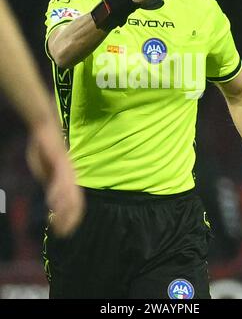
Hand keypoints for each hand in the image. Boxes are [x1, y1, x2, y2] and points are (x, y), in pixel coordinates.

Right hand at [27, 116, 84, 236]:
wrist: (45, 129)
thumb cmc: (44, 150)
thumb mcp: (46, 172)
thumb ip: (50, 185)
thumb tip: (51, 200)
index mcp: (68, 180)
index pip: (75, 203)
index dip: (72, 218)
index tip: (64, 232)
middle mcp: (70, 176)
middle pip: (76, 201)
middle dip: (70, 219)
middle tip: (63, 233)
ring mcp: (66, 169)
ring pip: (69, 193)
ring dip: (64, 210)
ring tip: (59, 223)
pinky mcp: (59, 161)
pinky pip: (60, 179)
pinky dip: (57, 192)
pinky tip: (52, 202)